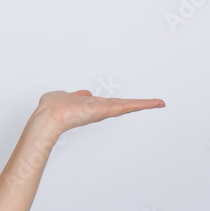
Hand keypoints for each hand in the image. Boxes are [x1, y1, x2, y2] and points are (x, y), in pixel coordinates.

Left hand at [37, 89, 165, 135]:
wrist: (50, 116)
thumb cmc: (52, 108)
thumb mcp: (64, 97)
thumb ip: (74, 96)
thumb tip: (82, 95)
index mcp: (90, 106)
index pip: (109, 104)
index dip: (121, 103)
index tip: (132, 103)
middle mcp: (99, 109)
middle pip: (122, 106)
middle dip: (139, 105)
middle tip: (156, 103)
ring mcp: (104, 110)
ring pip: (127, 106)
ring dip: (144, 104)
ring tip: (159, 103)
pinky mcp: (107, 110)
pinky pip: (127, 106)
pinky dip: (142, 104)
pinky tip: (155, 103)